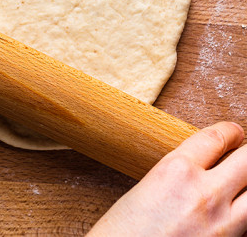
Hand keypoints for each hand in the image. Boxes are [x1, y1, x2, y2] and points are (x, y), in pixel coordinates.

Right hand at [89, 121, 246, 235]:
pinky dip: (245, 217)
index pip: (217, 137)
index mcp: (176, 170)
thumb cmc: (123, 232)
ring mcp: (223, 223)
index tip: (234, 133)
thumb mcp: (146, 189)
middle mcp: (204, 193)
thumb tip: (205, 172)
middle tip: (243, 154)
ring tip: (242, 185)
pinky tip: (235, 216)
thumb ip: (179, 176)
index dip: (231, 132)